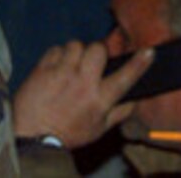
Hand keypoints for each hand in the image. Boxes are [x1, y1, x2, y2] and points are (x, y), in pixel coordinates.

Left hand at [13, 40, 153, 148]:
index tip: (149, 51)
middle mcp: (83, 83)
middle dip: (98, 50)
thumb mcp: (98, 129)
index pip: (125, 77)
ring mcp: (62, 73)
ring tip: (72, 64)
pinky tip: (57, 67)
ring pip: (76, 45)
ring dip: (77, 52)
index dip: (139, 63)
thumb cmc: (67, 134)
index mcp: (99, 100)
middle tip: (93, 60)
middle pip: (98, 49)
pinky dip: (58, 55)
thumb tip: (136, 99)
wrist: (32, 136)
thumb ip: (120, 113)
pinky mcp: (44, 68)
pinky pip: (56, 48)